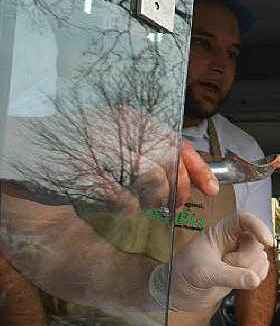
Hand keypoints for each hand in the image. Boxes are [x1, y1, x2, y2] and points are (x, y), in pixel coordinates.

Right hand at [10, 106, 216, 211]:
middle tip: (170, 204)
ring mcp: (103, 151)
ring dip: (146, 199)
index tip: (212, 190)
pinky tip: (106, 197)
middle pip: (169, 168)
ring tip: (126, 194)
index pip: (176, 142)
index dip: (198, 168)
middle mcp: (120, 129)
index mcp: (129, 119)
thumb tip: (193, 181)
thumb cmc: (77, 152)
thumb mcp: (120, 146)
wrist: (22, 154)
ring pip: (152, 184)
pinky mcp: (89, 175)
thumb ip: (156, 159)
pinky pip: (125, 201)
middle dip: (174, 191)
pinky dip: (122, 206)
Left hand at [148, 213, 271, 325]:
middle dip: (245, 260)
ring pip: (261, 259)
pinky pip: (262, 271)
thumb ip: (230, 276)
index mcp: (220, 232)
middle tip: (226, 265)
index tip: (266, 241)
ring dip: (248, 271)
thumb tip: (253, 279)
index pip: (244, 220)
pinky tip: (239, 282)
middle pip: (256, 243)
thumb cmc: (184, 274)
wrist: (180, 294)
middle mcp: (233, 241)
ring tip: (226, 275)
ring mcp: (240, 256)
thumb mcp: (204, 273)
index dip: (258, 227)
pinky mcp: (244, 271)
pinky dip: (254, 279)